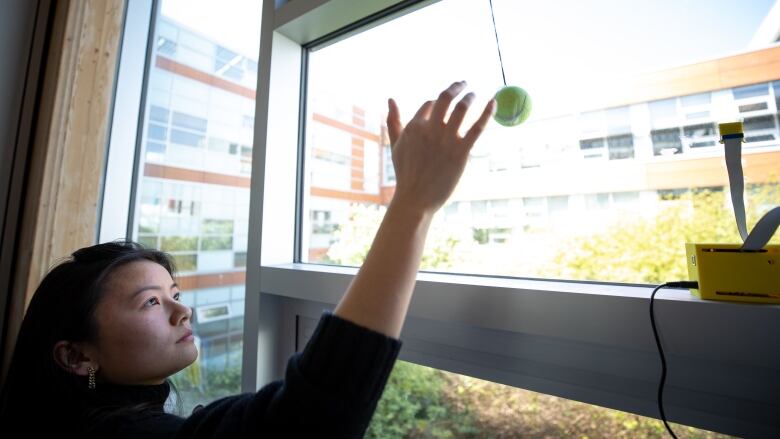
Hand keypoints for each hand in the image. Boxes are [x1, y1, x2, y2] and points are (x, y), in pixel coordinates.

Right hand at [386, 81, 495, 215]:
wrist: (416, 199)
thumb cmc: (406, 174)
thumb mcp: (396, 145)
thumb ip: (393, 122)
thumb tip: (390, 99)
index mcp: (414, 127)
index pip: (429, 104)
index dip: (438, 103)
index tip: (445, 107)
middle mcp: (429, 130)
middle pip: (445, 98)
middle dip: (456, 87)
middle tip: (464, 83)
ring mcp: (445, 140)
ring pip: (461, 109)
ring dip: (469, 97)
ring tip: (474, 94)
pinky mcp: (460, 152)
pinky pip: (477, 127)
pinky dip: (487, 113)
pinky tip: (493, 102)